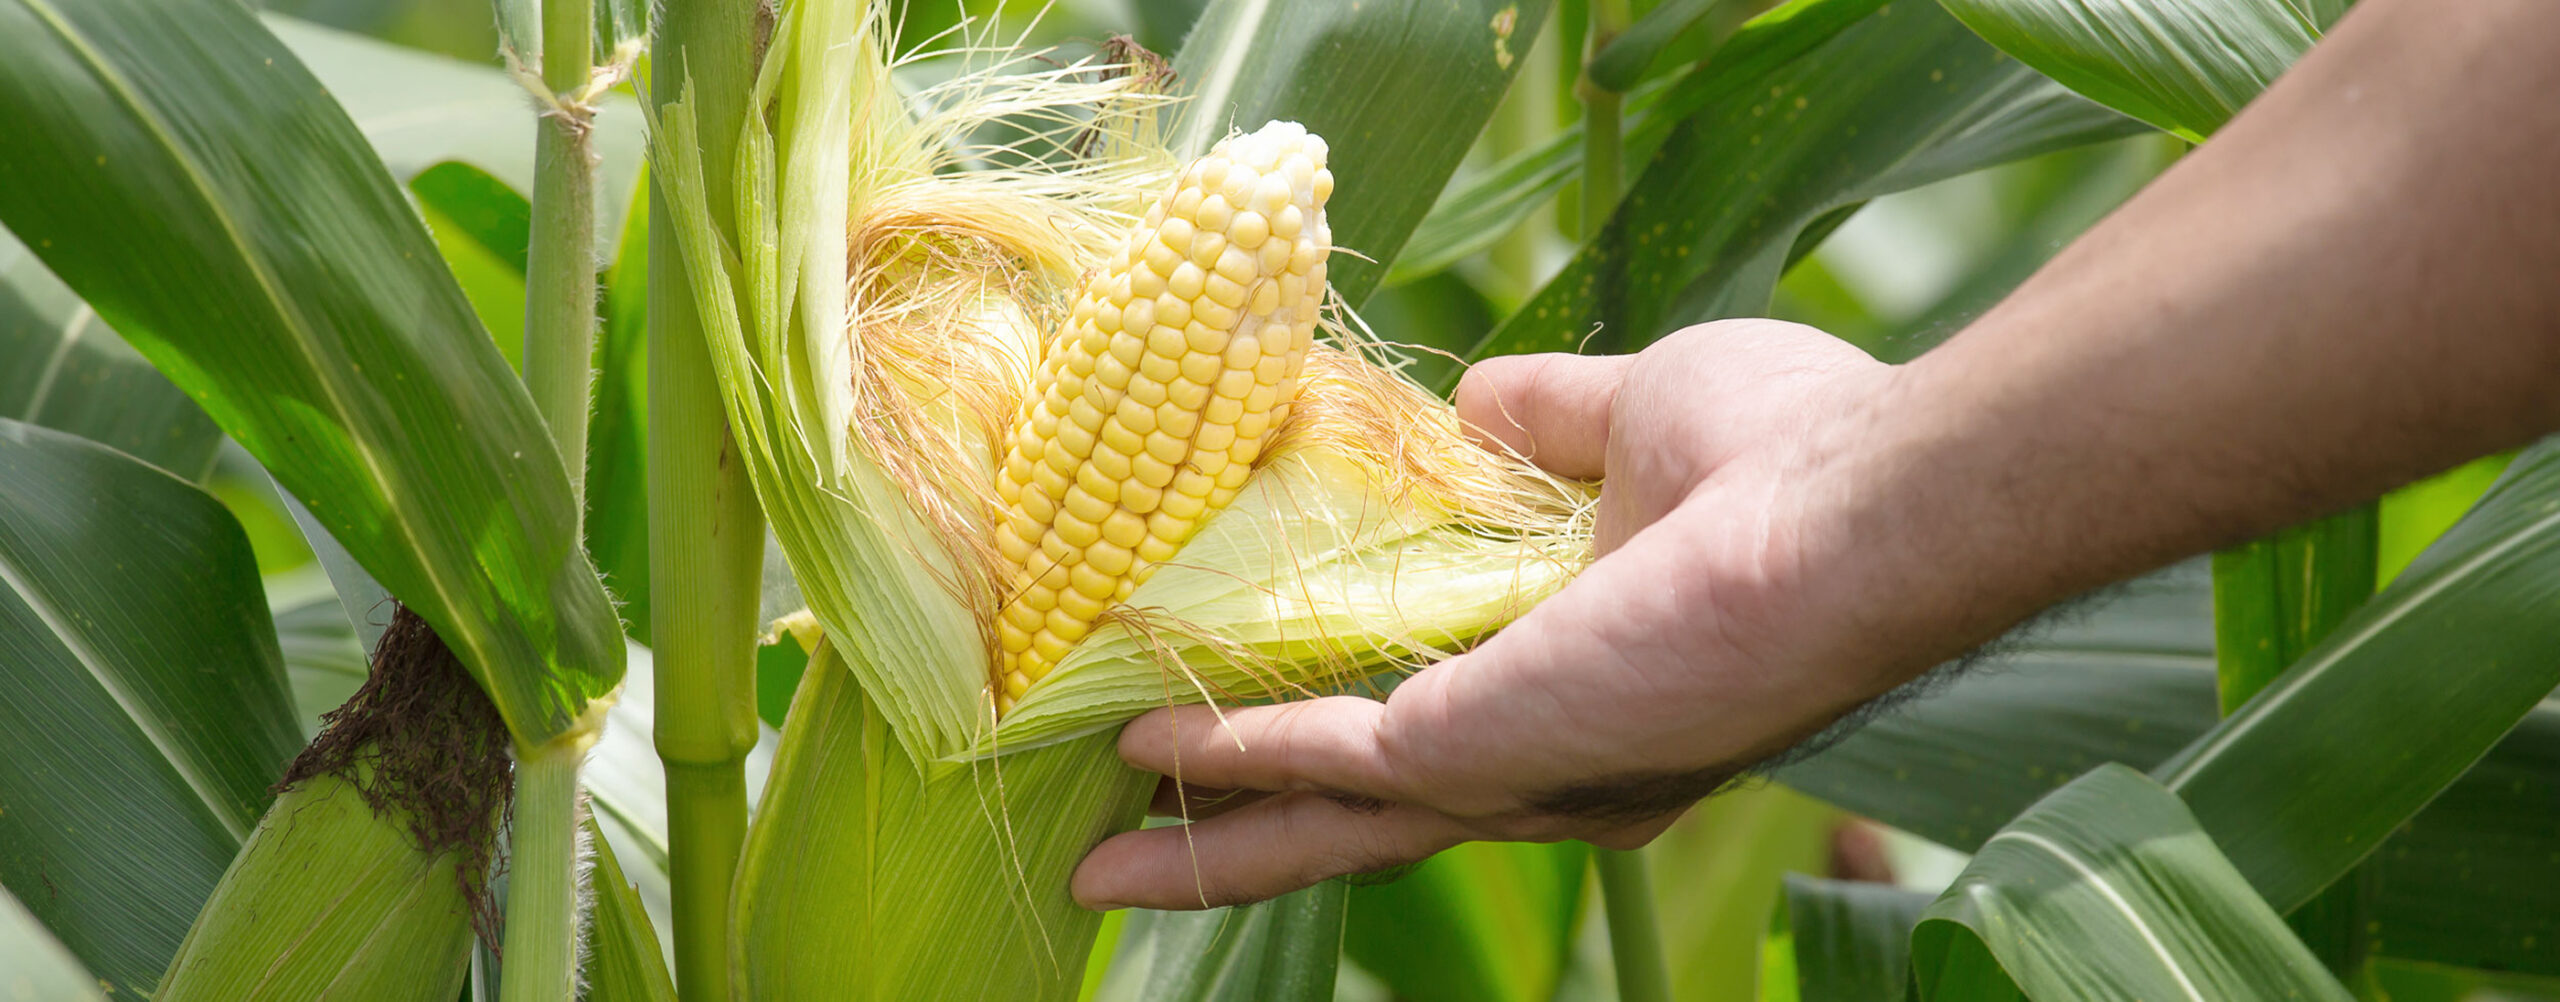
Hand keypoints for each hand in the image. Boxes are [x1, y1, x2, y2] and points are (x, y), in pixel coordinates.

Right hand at [1072, 319, 1940, 910]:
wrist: (1860, 506)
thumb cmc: (1789, 455)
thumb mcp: (1638, 416)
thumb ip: (1548, 420)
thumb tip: (1471, 400)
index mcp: (1583, 686)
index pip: (1428, 726)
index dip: (1326, 724)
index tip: (1233, 710)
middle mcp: (1547, 762)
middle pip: (1355, 821)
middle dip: (1237, 841)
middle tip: (1127, 855)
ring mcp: (1514, 772)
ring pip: (1324, 823)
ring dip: (1208, 832)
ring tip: (1101, 858)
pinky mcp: (1481, 753)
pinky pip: (1329, 760)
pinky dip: (1235, 757)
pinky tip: (1149, 750)